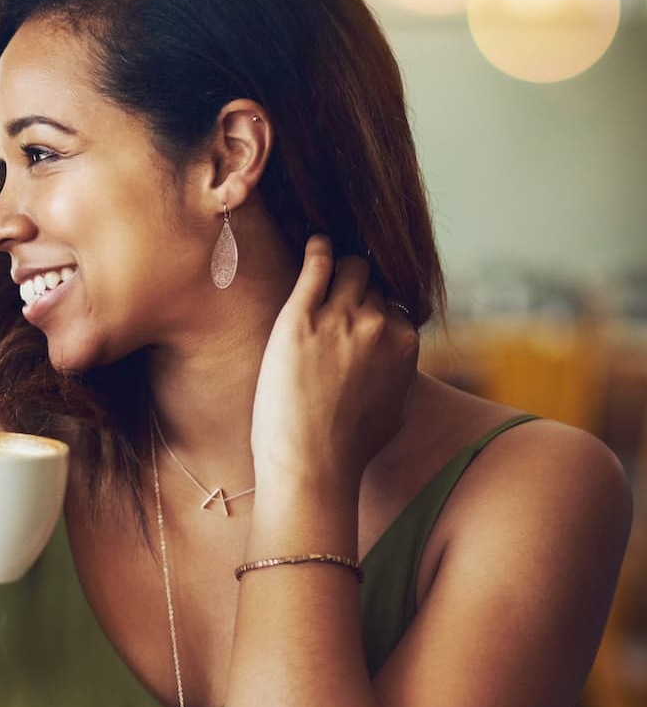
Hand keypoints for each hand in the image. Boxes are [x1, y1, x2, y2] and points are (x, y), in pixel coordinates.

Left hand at [251, 235, 419, 488]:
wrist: (312, 463)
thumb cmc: (348, 447)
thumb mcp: (395, 408)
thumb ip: (400, 374)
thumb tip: (399, 364)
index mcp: (406, 345)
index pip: (396, 304)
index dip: (377, 305)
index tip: (362, 304)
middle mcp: (378, 325)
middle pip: (373, 283)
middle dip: (359, 284)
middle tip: (342, 282)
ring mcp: (339, 319)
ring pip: (350, 269)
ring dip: (341, 264)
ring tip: (328, 258)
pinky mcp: (300, 319)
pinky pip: (316, 268)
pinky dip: (318, 250)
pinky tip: (314, 243)